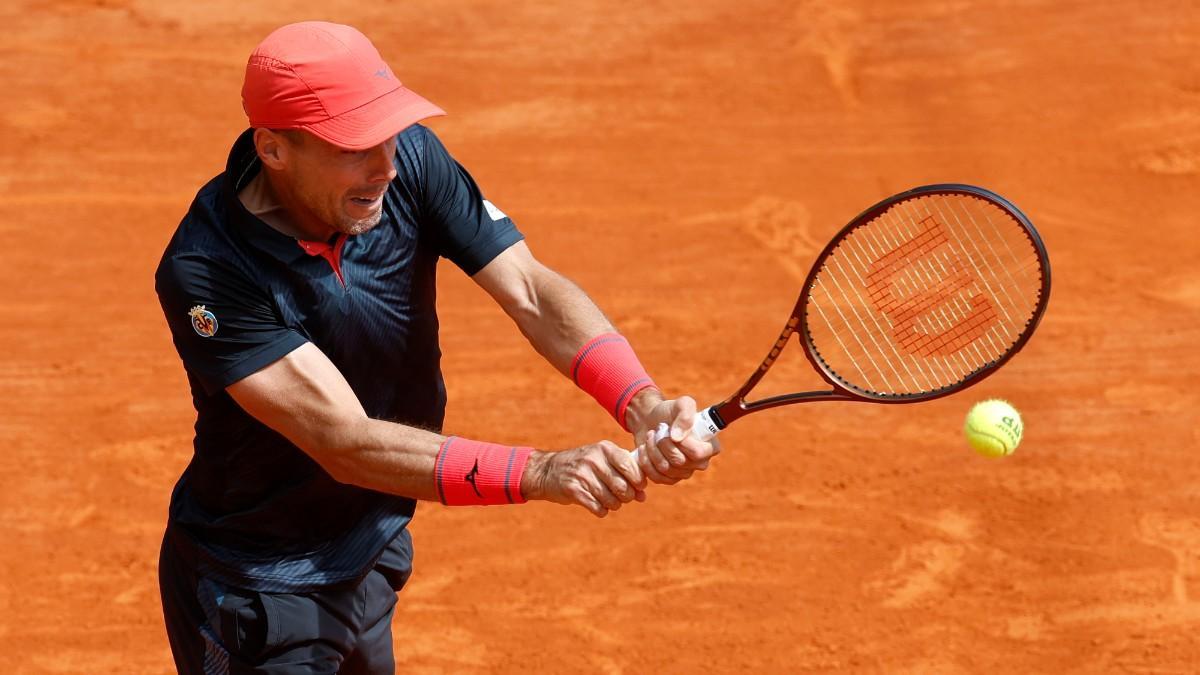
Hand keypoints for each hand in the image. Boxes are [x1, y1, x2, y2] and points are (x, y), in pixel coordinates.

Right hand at [520, 441, 646, 516]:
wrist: (548, 471)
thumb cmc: (584, 466)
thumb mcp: (603, 460)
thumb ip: (625, 473)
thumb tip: (643, 496)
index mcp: (605, 448)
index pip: (631, 466)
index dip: (639, 481)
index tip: (637, 487)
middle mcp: (594, 459)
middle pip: (623, 487)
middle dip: (627, 497)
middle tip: (622, 497)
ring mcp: (582, 475)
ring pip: (611, 500)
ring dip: (614, 505)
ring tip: (609, 501)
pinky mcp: (573, 490)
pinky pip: (597, 508)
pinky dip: (601, 510)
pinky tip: (598, 506)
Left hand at [626, 392, 720, 484]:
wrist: (651, 421)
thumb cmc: (670, 412)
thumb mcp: (681, 403)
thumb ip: (685, 414)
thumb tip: (678, 437)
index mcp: (710, 446)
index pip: (698, 453)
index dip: (681, 443)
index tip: (669, 429)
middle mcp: (700, 463)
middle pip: (679, 462)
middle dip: (662, 443)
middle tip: (657, 430)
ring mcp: (684, 473)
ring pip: (665, 469)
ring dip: (652, 449)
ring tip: (650, 436)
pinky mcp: (669, 479)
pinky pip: (656, 477)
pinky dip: (646, 461)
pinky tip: (644, 448)